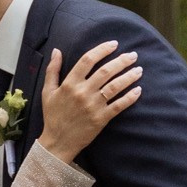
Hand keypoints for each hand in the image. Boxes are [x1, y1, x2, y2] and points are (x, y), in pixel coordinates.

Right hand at [34, 39, 142, 163]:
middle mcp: (82, 92)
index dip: (102, 50)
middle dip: (122, 61)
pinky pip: (118, 105)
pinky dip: (129, 97)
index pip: (88, 60)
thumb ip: (52, 70)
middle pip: (105, 71)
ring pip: (114, 86)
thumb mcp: (48, 91)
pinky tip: (138, 90)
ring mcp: (93, 106)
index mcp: (69, 84)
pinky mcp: (101, 119)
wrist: (58, 142)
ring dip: (129, 76)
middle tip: (133, 55)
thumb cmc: (53, 116)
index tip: (114, 44)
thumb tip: (57, 51)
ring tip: (139, 70)